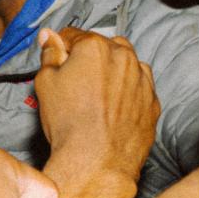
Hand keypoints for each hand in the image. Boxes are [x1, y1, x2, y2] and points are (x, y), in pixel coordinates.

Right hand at [33, 28, 158, 197]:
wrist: (97, 162)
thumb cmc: (68, 123)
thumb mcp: (46, 83)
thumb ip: (50, 54)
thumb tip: (49, 36)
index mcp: (95, 47)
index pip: (73, 35)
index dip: (61, 48)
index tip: (58, 60)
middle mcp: (124, 57)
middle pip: (104, 46)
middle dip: (90, 57)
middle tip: (77, 80)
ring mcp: (142, 80)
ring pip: (126, 64)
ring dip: (113, 70)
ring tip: (97, 94)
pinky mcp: (153, 102)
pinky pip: (140, 87)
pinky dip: (128, 91)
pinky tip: (113, 108)